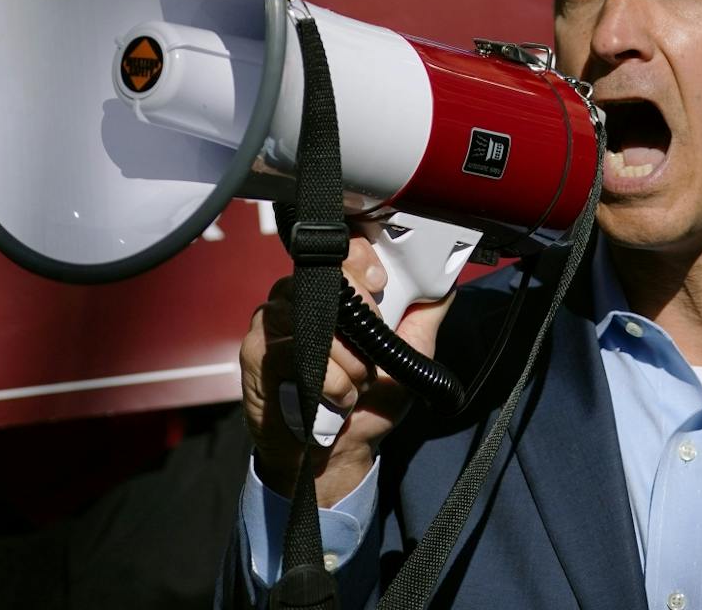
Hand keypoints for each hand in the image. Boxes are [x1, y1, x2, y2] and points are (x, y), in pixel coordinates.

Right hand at [243, 234, 453, 507]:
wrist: (336, 453)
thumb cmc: (369, 401)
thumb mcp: (408, 356)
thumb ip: (424, 316)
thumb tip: (445, 282)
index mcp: (333, 289)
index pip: (341, 249)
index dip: (361, 259)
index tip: (380, 282)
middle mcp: (298, 296)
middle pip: (325, 276)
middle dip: (360, 315)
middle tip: (371, 355)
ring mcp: (273, 320)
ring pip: (310, 316)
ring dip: (346, 358)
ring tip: (358, 384)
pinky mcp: (256, 352)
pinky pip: (292, 351)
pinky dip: (326, 380)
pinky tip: (338, 398)